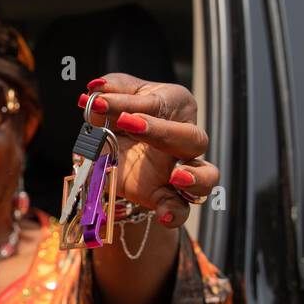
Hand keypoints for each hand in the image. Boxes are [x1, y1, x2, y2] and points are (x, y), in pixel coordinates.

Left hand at [78, 73, 217, 228]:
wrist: (108, 151)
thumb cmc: (117, 119)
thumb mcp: (111, 101)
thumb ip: (107, 91)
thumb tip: (96, 87)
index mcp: (175, 106)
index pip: (158, 104)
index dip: (127, 102)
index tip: (100, 102)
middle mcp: (184, 138)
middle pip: (193, 137)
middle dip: (163, 132)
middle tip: (128, 124)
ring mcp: (180, 170)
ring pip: (207, 176)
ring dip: (195, 177)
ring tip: (176, 177)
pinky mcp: (165, 195)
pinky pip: (181, 209)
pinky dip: (175, 214)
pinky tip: (164, 216)